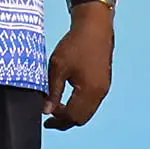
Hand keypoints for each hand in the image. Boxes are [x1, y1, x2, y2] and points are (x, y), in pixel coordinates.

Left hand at [44, 7, 114, 129]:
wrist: (95, 27)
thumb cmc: (74, 45)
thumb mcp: (58, 67)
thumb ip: (53, 91)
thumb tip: (46, 111)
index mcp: (89, 90)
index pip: (72, 116)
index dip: (57, 119)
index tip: (45, 115)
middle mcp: (100, 93)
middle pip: (82, 118)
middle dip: (65, 121)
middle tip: (49, 117)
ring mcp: (104, 88)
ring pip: (88, 112)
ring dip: (73, 114)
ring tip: (57, 108)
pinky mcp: (104, 83)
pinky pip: (92, 103)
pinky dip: (80, 106)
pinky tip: (69, 99)